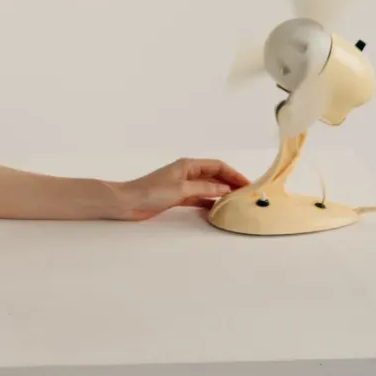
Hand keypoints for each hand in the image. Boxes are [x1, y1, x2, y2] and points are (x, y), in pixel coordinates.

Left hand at [117, 158, 250, 221]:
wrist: (128, 202)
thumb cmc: (152, 191)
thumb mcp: (181, 189)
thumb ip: (204, 189)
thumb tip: (226, 189)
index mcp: (188, 165)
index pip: (217, 166)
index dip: (233, 174)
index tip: (247, 184)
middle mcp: (187, 173)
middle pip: (214, 176)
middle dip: (230, 183)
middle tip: (246, 194)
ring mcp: (182, 185)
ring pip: (207, 188)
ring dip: (220, 194)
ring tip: (236, 203)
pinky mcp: (177, 197)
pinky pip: (198, 198)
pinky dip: (208, 203)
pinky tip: (218, 210)